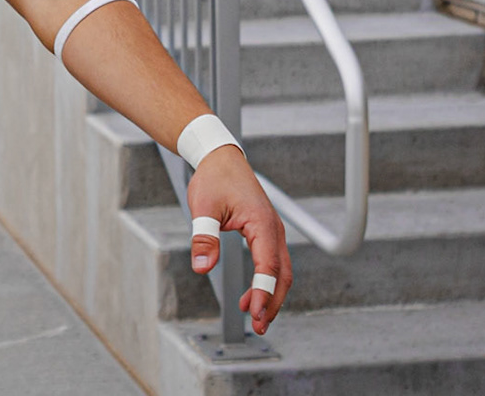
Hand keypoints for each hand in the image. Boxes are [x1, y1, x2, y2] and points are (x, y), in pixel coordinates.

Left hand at [187, 147, 291, 332]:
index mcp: (262, 224)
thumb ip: (205, 238)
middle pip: (282, 275)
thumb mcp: (203, 208)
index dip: (264, 293)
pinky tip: (252, 296)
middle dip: (273, 302)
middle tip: (259, 326)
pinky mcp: (267, 233)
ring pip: (281, 271)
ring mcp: (273, 232)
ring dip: (271, 295)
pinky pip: (273, 263)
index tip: (255, 314)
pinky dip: (267, 283)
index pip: (268, 267)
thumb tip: (202, 267)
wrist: (221, 158)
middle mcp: (274, 230)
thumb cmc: (214, 179)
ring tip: (256, 317)